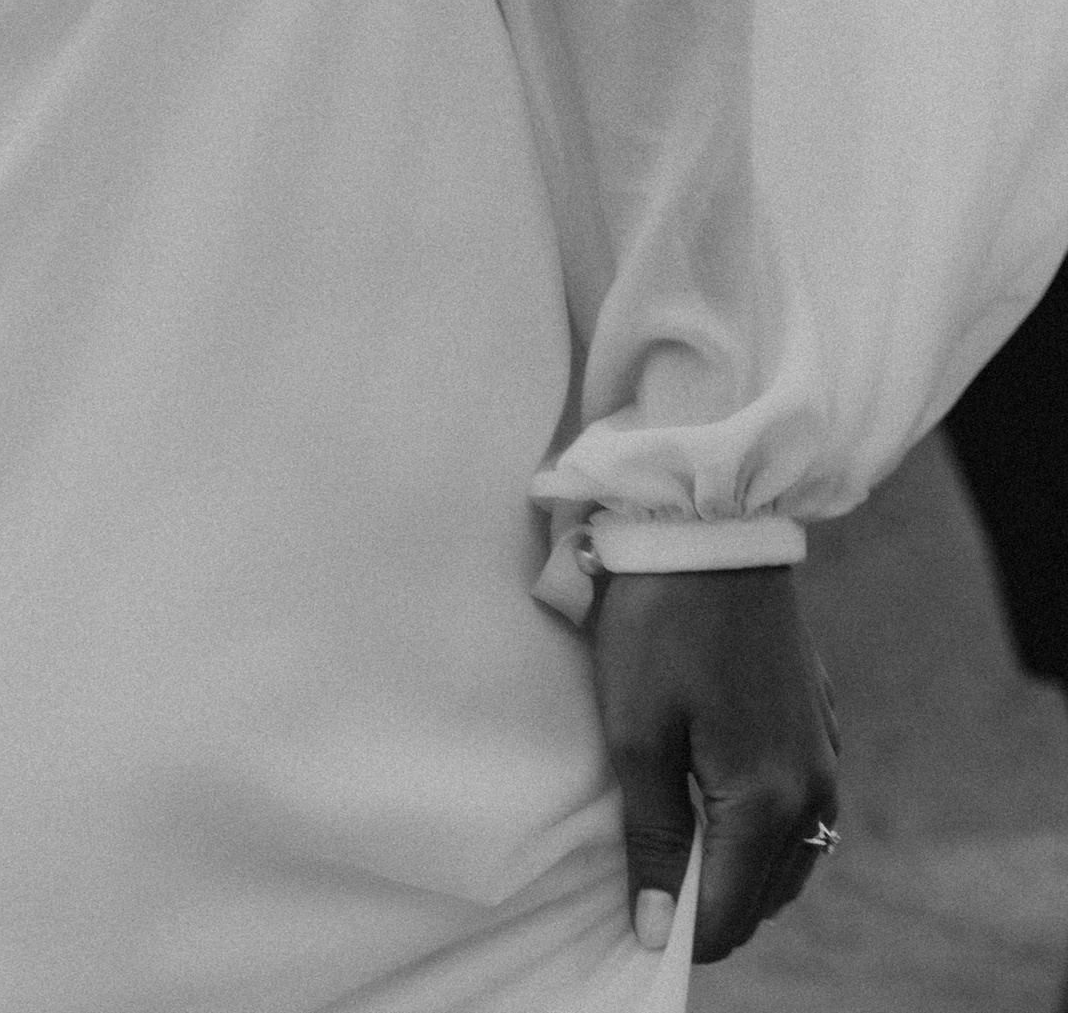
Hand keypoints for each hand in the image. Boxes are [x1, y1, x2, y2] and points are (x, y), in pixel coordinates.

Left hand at [593, 567, 839, 962]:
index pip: (729, 916)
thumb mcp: (638, 734)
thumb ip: (654, 838)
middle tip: (646, 876)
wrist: (709, 525)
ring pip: (787, 855)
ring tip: (674, 837)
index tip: (634, 921)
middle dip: (709, 903)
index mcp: (769, 801)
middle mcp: (814, 791)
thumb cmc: (660, 624)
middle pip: (764, 895)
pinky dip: (760, 822)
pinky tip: (712, 792)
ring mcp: (824, 755)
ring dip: (738, 865)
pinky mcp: (819, 723)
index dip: (678, 932)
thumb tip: (657, 929)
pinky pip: (799, 806)